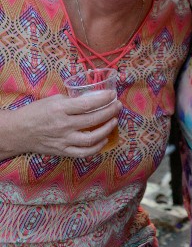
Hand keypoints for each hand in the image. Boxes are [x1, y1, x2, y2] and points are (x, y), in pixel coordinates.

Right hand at [4, 91, 121, 157]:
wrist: (19, 132)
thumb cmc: (36, 112)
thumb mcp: (54, 99)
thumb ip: (72, 101)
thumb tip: (91, 100)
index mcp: (60, 109)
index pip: (87, 104)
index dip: (103, 99)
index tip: (112, 94)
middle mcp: (64, 125)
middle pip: (93, 119)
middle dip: (110, 111)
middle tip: (117, 105)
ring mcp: (64, 140)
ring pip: (92, 138)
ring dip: (107, 129)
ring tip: (114, 121)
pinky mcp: (63, 151)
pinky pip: (84, 152)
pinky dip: (97, 147)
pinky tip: (104, 139)